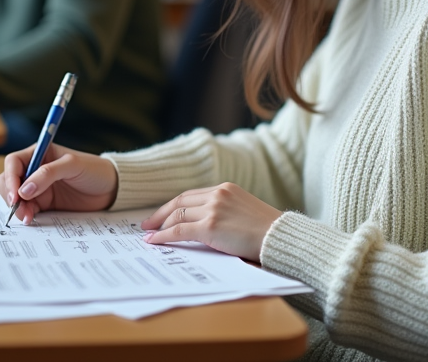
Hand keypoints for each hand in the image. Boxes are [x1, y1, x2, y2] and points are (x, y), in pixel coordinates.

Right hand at [0, 142, 117, 224]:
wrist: (112, 189)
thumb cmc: (94, 170)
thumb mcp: (72, 165)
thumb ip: (48, 173)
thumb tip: (24, 190)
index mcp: (39, 153)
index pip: (14, 162)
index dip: (10, 178)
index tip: (16, 195)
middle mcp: (35, 170)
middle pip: (9, 180)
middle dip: (11, 195)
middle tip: (21, 209)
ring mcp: (38, 188)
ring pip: (16, 197)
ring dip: (18, 207)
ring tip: (28, 217)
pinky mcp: (44, 204)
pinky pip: (27, 209)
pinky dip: (26, 214)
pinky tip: (32, 219)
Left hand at [141, 183, 281, 261]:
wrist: (280, 237)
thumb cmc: (265, 230)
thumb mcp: (243, 211)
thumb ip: (223, 211)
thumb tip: (199, 224)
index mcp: (225, 188)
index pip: (190, 195)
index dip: (173, 205)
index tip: (162, 213)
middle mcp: (217, 194)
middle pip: (179, 202)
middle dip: (161, 213)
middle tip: (147, 223)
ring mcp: (213, 209)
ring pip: (177, 215)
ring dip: (160, 226)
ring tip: (149, 234)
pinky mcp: (210, 226)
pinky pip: (179, 230)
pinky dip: (164, 236)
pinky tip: (155, 241)